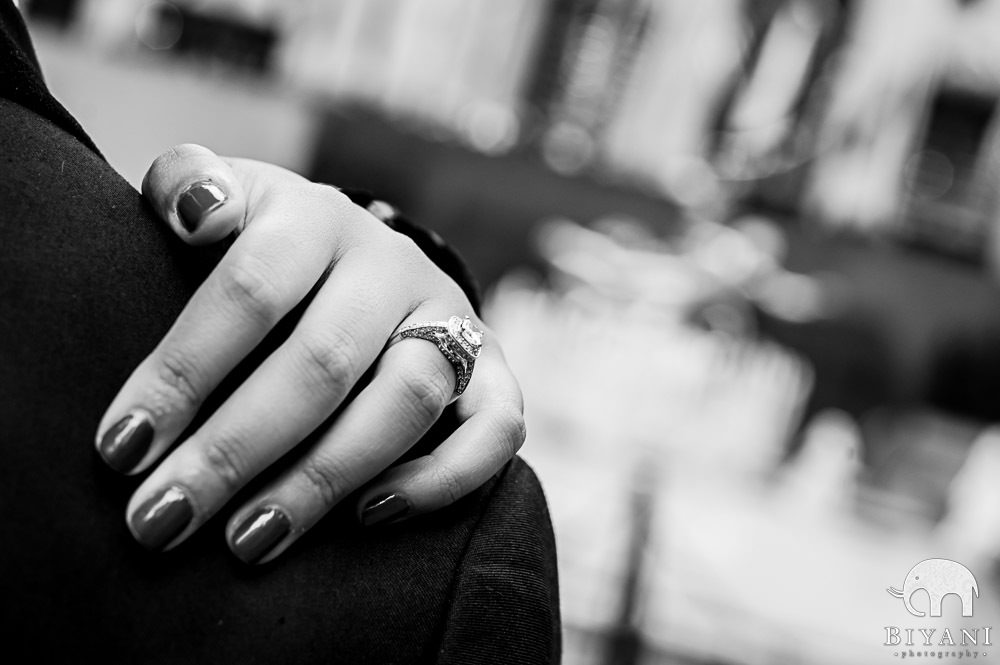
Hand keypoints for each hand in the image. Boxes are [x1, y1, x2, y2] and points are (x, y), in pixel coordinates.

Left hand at [95, 144, 524, 563]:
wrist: (363, 264)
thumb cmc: (273, 251)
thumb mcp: (230, 202)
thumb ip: (192, 187)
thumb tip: (194, 211)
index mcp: (317, 217)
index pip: (253, 290)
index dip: (184, 373)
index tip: (121, 450)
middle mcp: (393, 264)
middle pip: (323, 361)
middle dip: (235, 450)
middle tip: (162, 519)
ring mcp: (451, 318)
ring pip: (409, 399)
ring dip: (326, 477)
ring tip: (247, 539)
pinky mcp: (494, 371)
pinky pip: (497, 430)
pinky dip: (442, 480)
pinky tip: (369, 516)